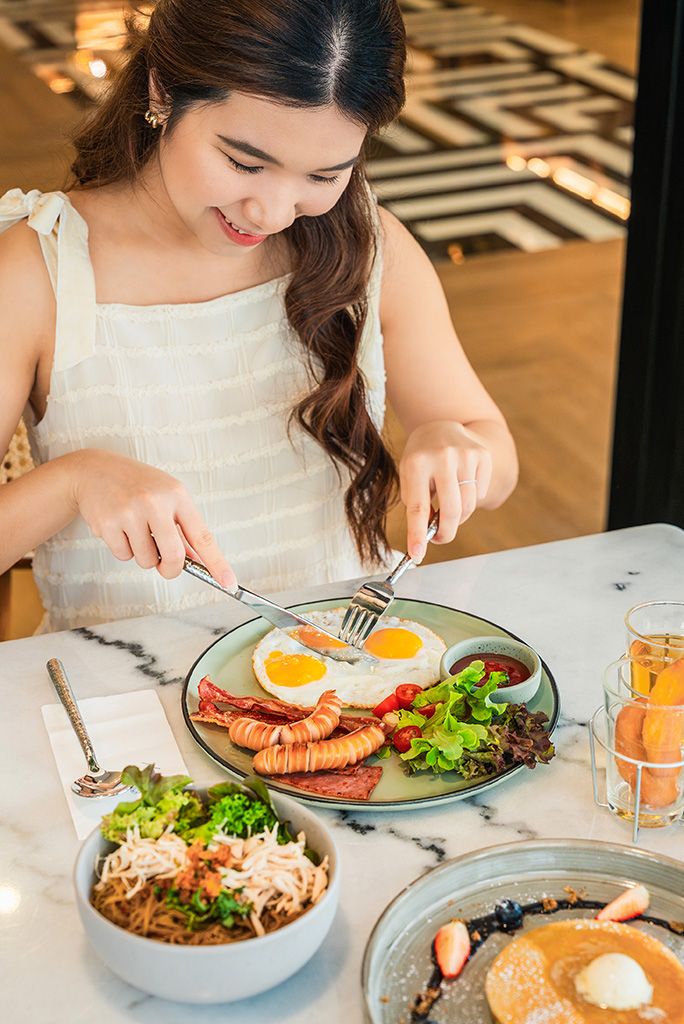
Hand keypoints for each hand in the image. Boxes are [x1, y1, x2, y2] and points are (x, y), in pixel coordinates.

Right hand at [69, 449, 236, 586]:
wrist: (94, 470)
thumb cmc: (137, 485)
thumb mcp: (166, 497)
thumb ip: (183, 528)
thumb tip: (197, 561)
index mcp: (177, 495)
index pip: (203, 536)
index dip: (217, 563)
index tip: (229, 583)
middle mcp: (155, 502)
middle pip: (174, 556)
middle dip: (171, 568)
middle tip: (165, 565)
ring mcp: (130, 512)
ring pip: (147, 560)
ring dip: (143, 555)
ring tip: (135, 530)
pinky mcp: (108, 523)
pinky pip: (123, 556)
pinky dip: (123, 549)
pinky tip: (119, 528)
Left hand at [399, 420, 492, 561]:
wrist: (441, 426)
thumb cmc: (421, 460)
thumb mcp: (410, 476)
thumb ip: (418, 504)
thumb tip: (430, 535)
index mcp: (416, 463)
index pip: (418, 507)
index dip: (418, 534)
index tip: (417, 555)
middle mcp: (442, 457)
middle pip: (451, 511)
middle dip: (446, 532)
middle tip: (440, 538)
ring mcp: (466, 454)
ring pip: (468, 506)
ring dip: (458, 516)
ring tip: (447, 505)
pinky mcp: (483, 455)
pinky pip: (480, 494)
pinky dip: (470, 498)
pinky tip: (461, 485)